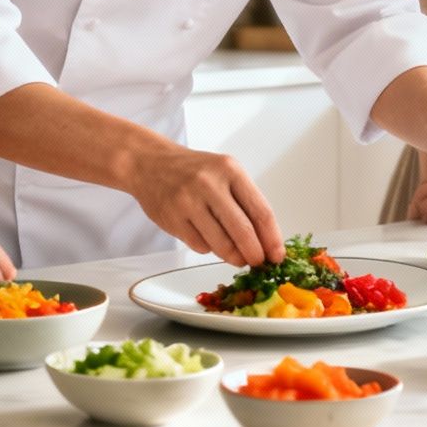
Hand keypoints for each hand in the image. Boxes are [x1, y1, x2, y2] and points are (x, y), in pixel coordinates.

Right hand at [126, 146, 283, 266]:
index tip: (277, 255)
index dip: (272, 239)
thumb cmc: (193, 170)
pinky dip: (209, 249)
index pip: (261, 211)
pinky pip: (200, 246)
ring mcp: (189, 202)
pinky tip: (208, 239)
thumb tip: (266, 240)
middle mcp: (210, 184)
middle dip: (255, 254)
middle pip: (243, 231)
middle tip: (259, 262)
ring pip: (221, 244)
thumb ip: (245, 201)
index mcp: (230, 170)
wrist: (149, 164)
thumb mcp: (224, 173)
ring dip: (234, 257)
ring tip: (237, 257)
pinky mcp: (173, 219)